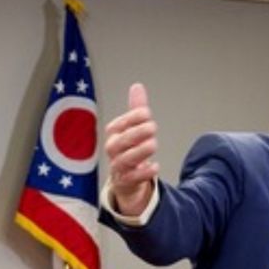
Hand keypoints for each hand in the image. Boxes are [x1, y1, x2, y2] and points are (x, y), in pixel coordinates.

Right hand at [104, 83, 159, 216]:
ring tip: (153, 144)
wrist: (126, 180)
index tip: (146, 113)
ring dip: (139, 151)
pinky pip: (132, 178)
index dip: (132, 118)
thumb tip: (137, 86)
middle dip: (136, 133)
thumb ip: (136, 110)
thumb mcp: (133, 129)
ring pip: (124, 160)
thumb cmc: (129, 150)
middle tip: (152, 127)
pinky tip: (155, 166)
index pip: (119, 124)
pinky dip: (144, 173)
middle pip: (120, 142)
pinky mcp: (125, 182)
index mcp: (114, 134)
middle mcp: (113, 150)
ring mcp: (118, 167)